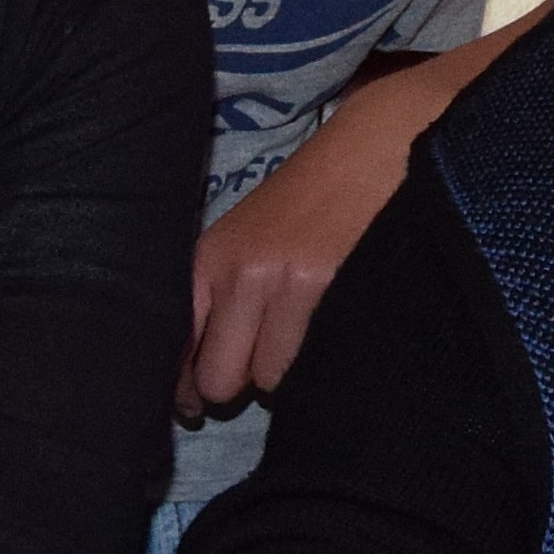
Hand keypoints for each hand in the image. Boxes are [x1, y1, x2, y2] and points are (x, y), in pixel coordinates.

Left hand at [183, 81, 421, 414]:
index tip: (195, 405)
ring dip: (286, 372)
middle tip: (262, 365)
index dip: (185, 389)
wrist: (376, 148)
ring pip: (268, 381)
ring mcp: (283, 284)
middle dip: (238, 386)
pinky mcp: (327, 290)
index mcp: (209, 261)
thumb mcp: (247, 239)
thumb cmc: (310, 198)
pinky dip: (321, 361)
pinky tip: (333, 330)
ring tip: (307, 333)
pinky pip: (311, 365)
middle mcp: (237, 275)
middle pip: (218, 380)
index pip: (177, 350)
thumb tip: (199, 385)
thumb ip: (219, 300)